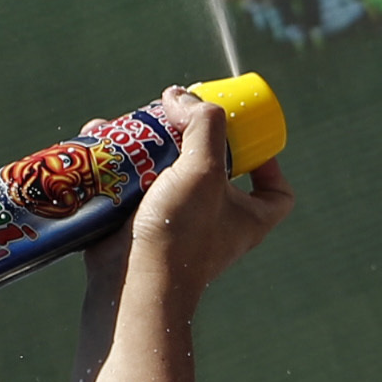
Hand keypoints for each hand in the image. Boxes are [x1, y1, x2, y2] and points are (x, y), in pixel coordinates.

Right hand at [114, 87, 293, 301]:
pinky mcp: (141, 230)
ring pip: (170, 178)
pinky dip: (121, 169)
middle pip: (214, 174)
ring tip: (134, 128)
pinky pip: (135, 192)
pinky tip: (105, 145)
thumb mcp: (204, 169)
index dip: (271, 165)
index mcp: (248, 219)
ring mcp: (178, 229)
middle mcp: (217, 225)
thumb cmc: (180, 233)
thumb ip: (203, 124)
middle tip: (177, 119)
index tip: (250, 141)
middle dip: (193, 143)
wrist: (133, 285)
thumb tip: (181, 96)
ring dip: (152, 150)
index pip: (276, 193)